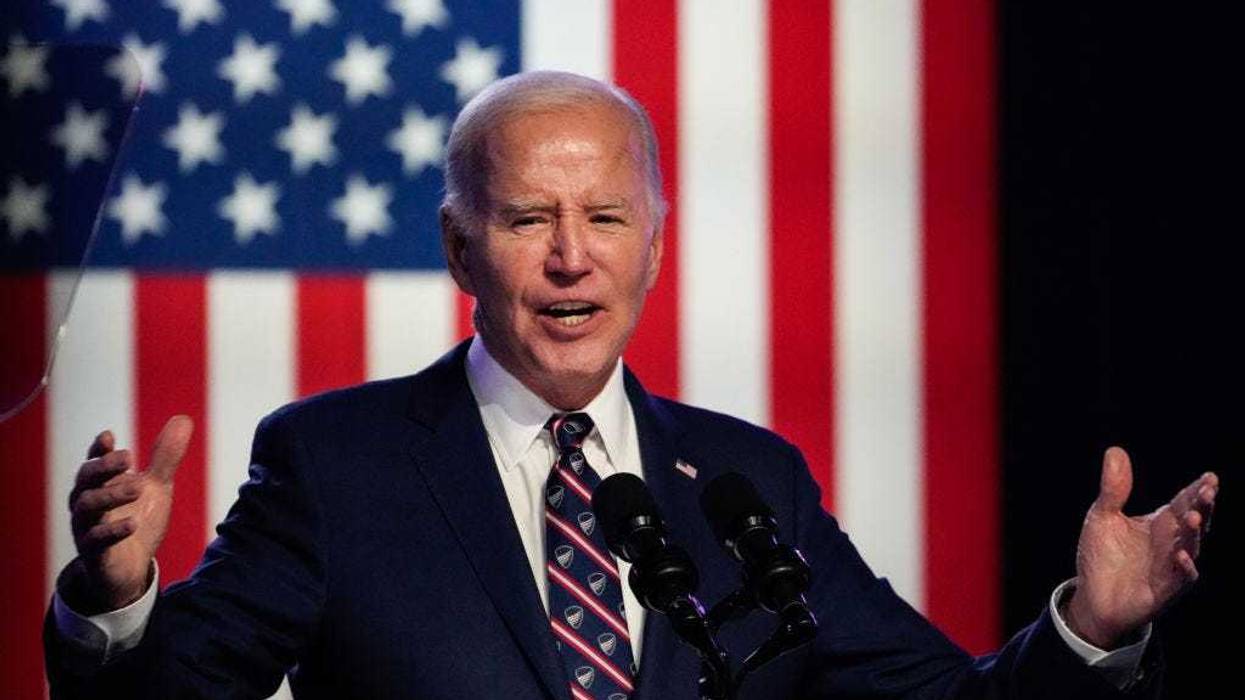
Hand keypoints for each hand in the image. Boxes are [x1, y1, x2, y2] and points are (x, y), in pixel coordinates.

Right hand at [67, 416, 192, 612]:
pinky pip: (94, 540)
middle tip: (129, 457)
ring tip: (138, 488)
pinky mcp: (93, 553)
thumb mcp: (156, 486)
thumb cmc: (136, 519)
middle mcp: (88, 502)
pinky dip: (112, 530)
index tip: (109, 436)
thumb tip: (183, 419)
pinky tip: (132, 524)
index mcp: (101, 484)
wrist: (130, 568)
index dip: (99, 449)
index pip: (95, 461)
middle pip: (85, 479)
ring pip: (86, 506)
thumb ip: (165, 457)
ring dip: (111, 495)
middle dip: (104, 466)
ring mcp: (87, 527)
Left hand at [1064, 446, 1217, 648]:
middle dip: (1203, 506)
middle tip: (1208, 491)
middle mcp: (1172, 541)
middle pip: (1195, 520)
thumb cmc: (1102, 556)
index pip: (1184, 501)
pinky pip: (1182, 577)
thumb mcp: (1103, 517)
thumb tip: (1115, 450)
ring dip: (1194, 533)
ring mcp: (1172, 566)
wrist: (1092, 596)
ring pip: (1192, 546)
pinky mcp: (1165, 588)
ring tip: (1193, 518)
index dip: (1198, 490)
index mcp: (1161, 522)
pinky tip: (1181, 555)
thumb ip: (1114, 488)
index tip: (1210, 477)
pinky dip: (1184, 566)